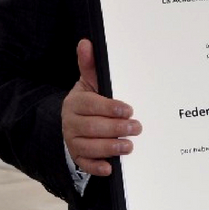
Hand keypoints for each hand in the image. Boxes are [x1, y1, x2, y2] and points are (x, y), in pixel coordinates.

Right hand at [61, 39, 141, 175]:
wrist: (73, 119)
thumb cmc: (89, 100)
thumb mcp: (89, 82)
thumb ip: (90, 65)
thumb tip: (86, 42)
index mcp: (76, 102)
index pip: (92, 105)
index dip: (110, 108)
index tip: (129, 109)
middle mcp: (71, 122)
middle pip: (92, 127)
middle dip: (116, 128)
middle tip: (137, 127)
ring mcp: (73, 141)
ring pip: (89, 146)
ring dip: (110, 147)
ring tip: (129, 146)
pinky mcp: (77, 157)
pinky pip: (84, 164)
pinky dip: (97, 167)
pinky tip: (110, 167)